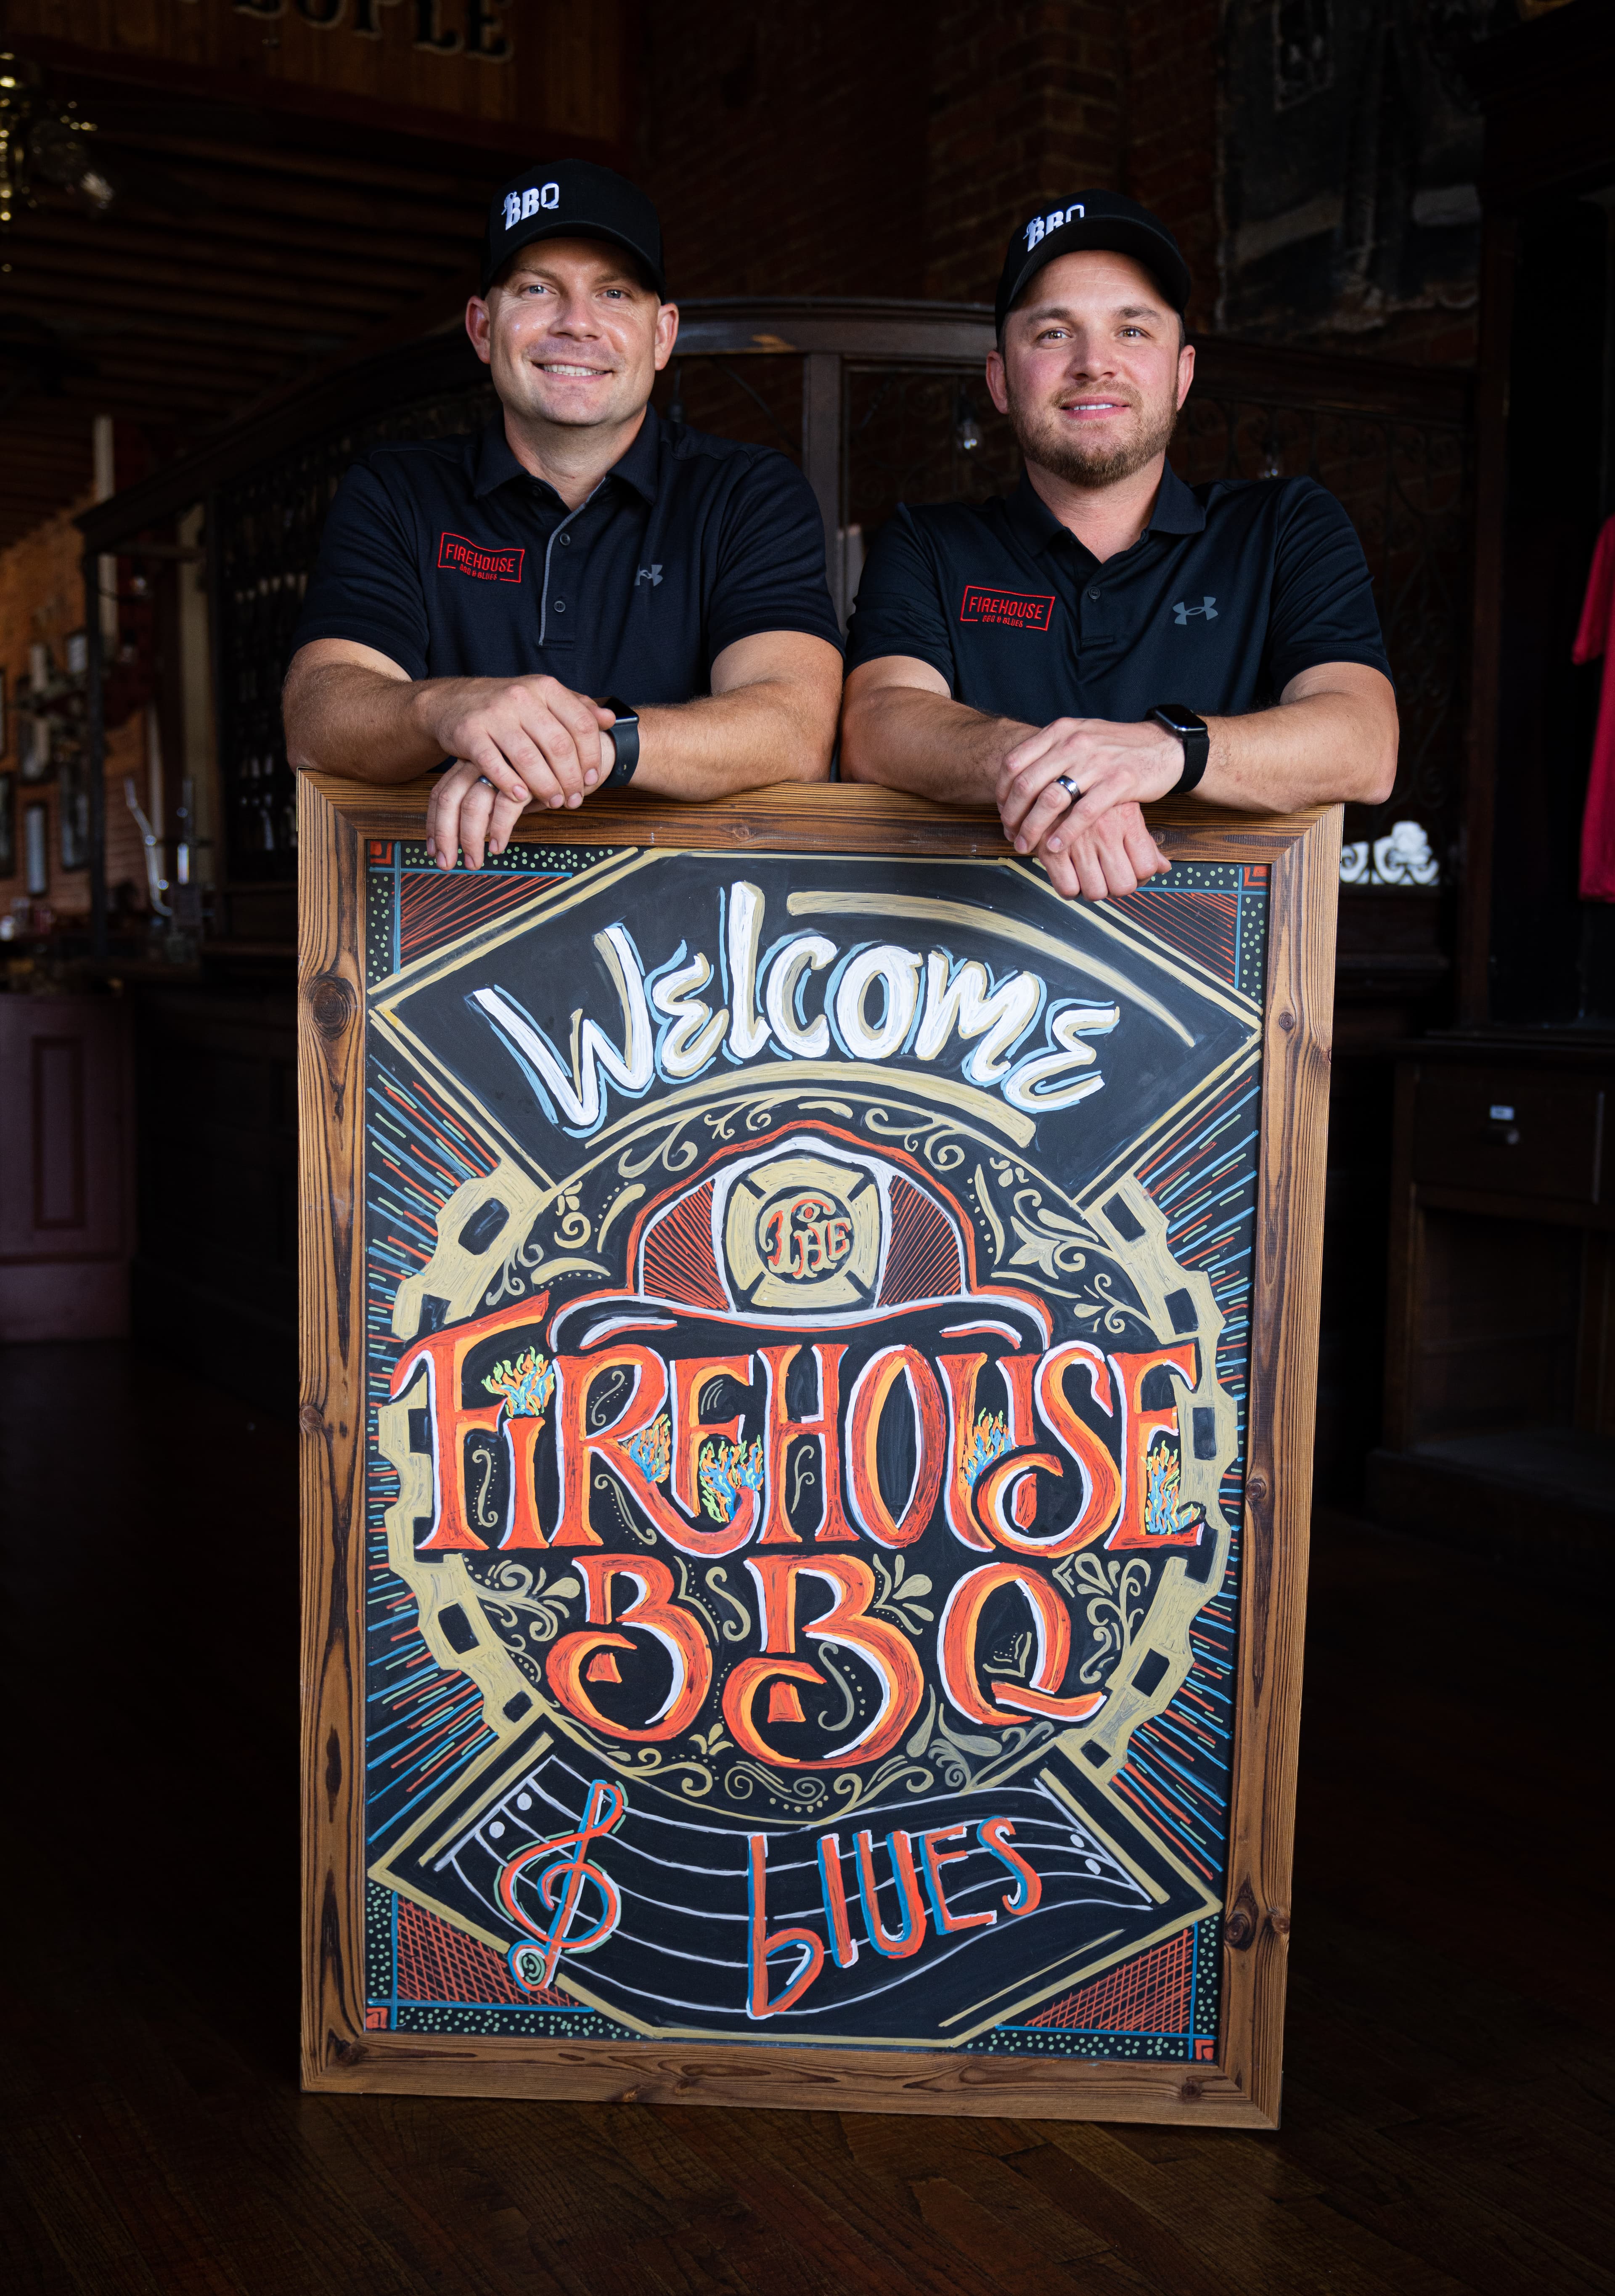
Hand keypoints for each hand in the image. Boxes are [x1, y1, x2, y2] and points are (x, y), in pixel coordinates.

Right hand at [421, 675, 614, 869]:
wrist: (453, 701)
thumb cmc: (507, 706)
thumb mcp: (544, 698)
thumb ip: (577, 707)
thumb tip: (611, 719)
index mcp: (545, 688)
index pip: (581, 724)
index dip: (592, 756)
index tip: (593, 778)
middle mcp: (521, 697)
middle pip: (558, 745)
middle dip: (570, 778)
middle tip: (574, 799)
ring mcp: (494, 714)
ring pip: (528, 758)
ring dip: (545, 787)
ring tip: (554, 802)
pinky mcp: (470, 733)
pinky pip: (494, 764)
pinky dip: (510, 784)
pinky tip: (521, 797)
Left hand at [997, 716, 1180, 900]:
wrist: (1162, 746)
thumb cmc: (1116, 748)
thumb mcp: (1078, 737)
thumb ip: (1050, 751)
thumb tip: (1017, 776)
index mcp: (1060, 731)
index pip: (1015, 762)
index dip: (1002, 792)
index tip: (1002, 812)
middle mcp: (1074, 742)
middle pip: (1027, 784)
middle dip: (1013, 815)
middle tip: (1011, 834)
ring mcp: (1097, 762)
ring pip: (1051, 800)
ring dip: (1033, 828)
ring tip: (1027, 845)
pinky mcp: (1119, 782)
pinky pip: (1083, 813)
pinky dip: (1065, 833)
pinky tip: (1054, 847)